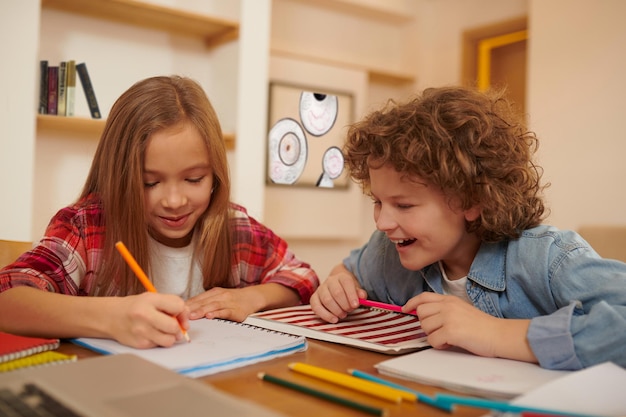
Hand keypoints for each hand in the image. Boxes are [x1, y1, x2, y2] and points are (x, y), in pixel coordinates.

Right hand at [110, 292, 189, 348]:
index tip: (179, 314)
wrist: (111, 317)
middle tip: (174, 326)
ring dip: (171, 337)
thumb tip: (187, 319)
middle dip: (178, 327)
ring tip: (164, 331)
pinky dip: (160, 341)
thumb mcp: (153, 298)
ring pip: (169, 340)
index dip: (182, 311)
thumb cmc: (136, 306)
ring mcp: (141, 332)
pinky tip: (153, 334)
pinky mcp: (140, 344)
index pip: (178, 306)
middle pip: (174, 327)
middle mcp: (144, 316)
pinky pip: (159, 346)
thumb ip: (172, 303)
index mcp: (150, 300)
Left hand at [186, 287, 258, 321]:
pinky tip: (211, 316)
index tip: (176, 310)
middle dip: (192, 308)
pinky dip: (218, 314)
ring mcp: (228, 303)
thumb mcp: (218, 297)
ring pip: (213, 306)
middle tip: (181, 314)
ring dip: (202, 311)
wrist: (251, 297)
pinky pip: (226, 312)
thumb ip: (205, 302)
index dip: (187, 304)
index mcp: (214, 292)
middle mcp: (220, 296)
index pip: (198, 298)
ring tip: (193, 316)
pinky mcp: (236, 311)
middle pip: (204, 302)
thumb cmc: (232, 299)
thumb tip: (187, 309)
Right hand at [310, 264, 366, 322]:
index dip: (351, 294)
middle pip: (337, 293)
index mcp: (341, 277)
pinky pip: (316, 307)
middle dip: (345, 304)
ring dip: (336, 310)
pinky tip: (334, 319)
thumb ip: (360, 294)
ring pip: (327, 300)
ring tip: (343, 314)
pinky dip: (325, 315)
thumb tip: (362, 296)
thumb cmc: (347, 291)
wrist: (336, 287)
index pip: (346, 282)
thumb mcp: (356, 290)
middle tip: (349, 310)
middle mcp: (330, 281)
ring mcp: (320, 289)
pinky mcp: (314, 298)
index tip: (356, 305)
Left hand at [406, 292, 534, 361]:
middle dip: (427, 325)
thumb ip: (445, 309)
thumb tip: (426, 317)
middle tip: (440, 330)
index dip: (412, 303)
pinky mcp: (451, 331)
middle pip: (421, 314)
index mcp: (450, 299)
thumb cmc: (482, 326)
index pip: (424, 297)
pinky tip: (452, 343)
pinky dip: (440, 345)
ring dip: (434, 336)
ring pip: (425, 328)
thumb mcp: (462, 310)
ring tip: (449, 337)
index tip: (406, 309)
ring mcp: (449, 317)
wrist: (499, 334)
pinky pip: (433, 340)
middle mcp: (447, 305)